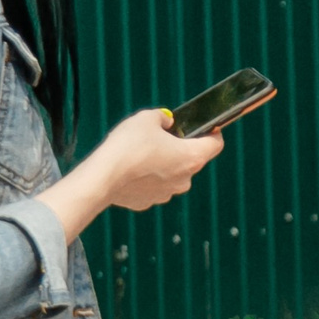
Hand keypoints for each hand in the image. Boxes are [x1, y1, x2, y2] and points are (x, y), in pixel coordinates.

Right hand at [92, 109, 221, 211]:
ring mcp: (167, 193)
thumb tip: (166, 121)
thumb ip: (163, 117)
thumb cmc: (128, 146)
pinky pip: (153, 185)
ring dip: (162, 163)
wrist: (103, 176)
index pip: (216, 144)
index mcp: (192, 157)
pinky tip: (131, 168)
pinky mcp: (149, 202)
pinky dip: (146, 177)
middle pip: (191, 159)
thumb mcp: (147, 118)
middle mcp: (185, 179)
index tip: (205, 126)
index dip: (213, 132)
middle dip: (179, 147)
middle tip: (160, 136)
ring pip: (171, 174)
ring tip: (141, 152)